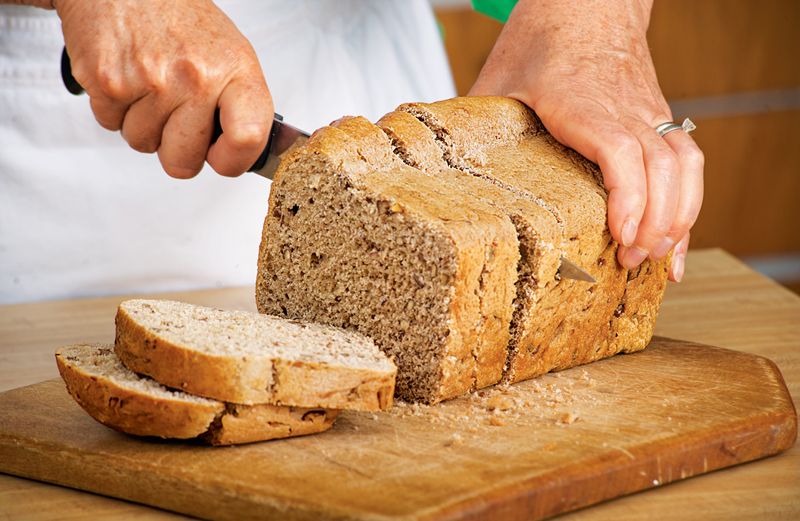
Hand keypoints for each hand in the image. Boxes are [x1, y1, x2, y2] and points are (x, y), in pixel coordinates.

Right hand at [55, 0, 272, 177]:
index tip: (222, 158)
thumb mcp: (230, 53)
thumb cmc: (180, 19)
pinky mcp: (108, 82)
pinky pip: (111, 125)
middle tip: (176, 115)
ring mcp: (151, 81)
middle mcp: (195, 77)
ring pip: (144, 144)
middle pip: (184, 162)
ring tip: (150, 85)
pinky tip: (128, 77)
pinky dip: (116, 109)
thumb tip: (241, 154)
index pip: (248, 138)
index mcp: (235, 71)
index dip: (232, 161)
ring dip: (144, 124)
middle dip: (177, 149)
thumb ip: (240, 105)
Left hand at [470, 0, 702, 281]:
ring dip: (679, 218)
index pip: (619, 151)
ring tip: (657, 262)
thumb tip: (437, 172)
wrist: (586, 4)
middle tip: (628, 264)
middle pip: (661, 168)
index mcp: (580, 102)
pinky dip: (689, 201)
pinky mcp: (657, 117)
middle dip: (653, 224)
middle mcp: (624, 108)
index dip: (627, 197)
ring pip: (684, 166)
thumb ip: (475, 124)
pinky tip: (676, 239)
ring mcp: (647, 112)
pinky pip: (688, 160)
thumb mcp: (497, 80)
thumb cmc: (540, 41)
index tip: (619, 235)